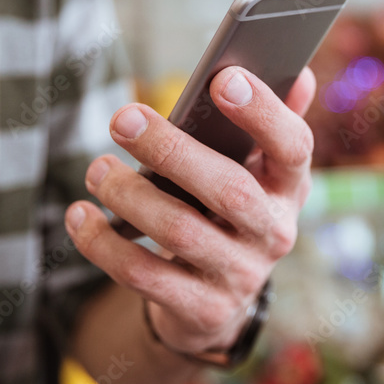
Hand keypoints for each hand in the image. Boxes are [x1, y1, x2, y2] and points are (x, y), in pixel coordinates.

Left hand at [64, 66, 315, 354]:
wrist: (219, 300)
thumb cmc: (230, 212)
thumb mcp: (257, 172)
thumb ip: (274, 122)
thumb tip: (303, 73)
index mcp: (289, 187)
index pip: (293, 147)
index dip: (263, 113)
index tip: (223, 78)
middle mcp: (274, 233)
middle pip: (229, 190)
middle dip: (172, 151)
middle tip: (122, 118)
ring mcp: (240, 276)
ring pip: (180, 232)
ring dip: (129, 195)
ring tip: (97, 169)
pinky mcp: (201, 310)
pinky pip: (144, 277)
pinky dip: (104, 244)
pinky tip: (80, 216)